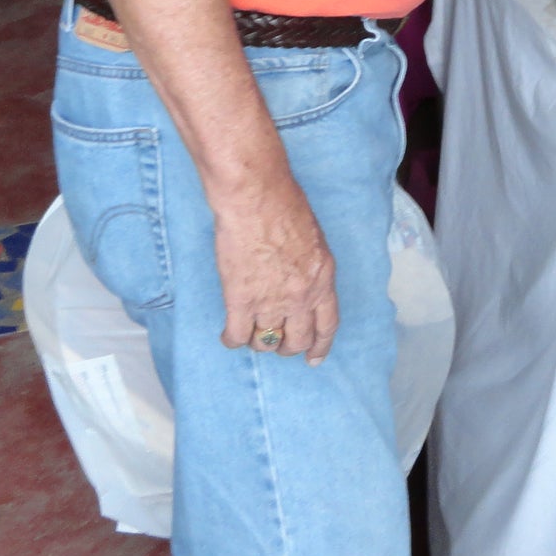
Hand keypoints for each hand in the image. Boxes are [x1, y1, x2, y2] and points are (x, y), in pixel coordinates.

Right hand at [213, 178, 337, 363]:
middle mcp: (301, 296)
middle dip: (287, 347)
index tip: (313, 358)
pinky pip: (237, 335)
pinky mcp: (240, 299)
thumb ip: (310, 266)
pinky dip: (232, 339)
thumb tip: (300, 281)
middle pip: (297, 340)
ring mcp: (271, 300)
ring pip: (266, 341)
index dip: (320, 346)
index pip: (327, 325)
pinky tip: (228, 335)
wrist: (256, 197)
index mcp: (322, 279)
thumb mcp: (313, 239)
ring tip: (250, 333)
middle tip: (277, 345)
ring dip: (258, 342)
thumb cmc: (283, 205)